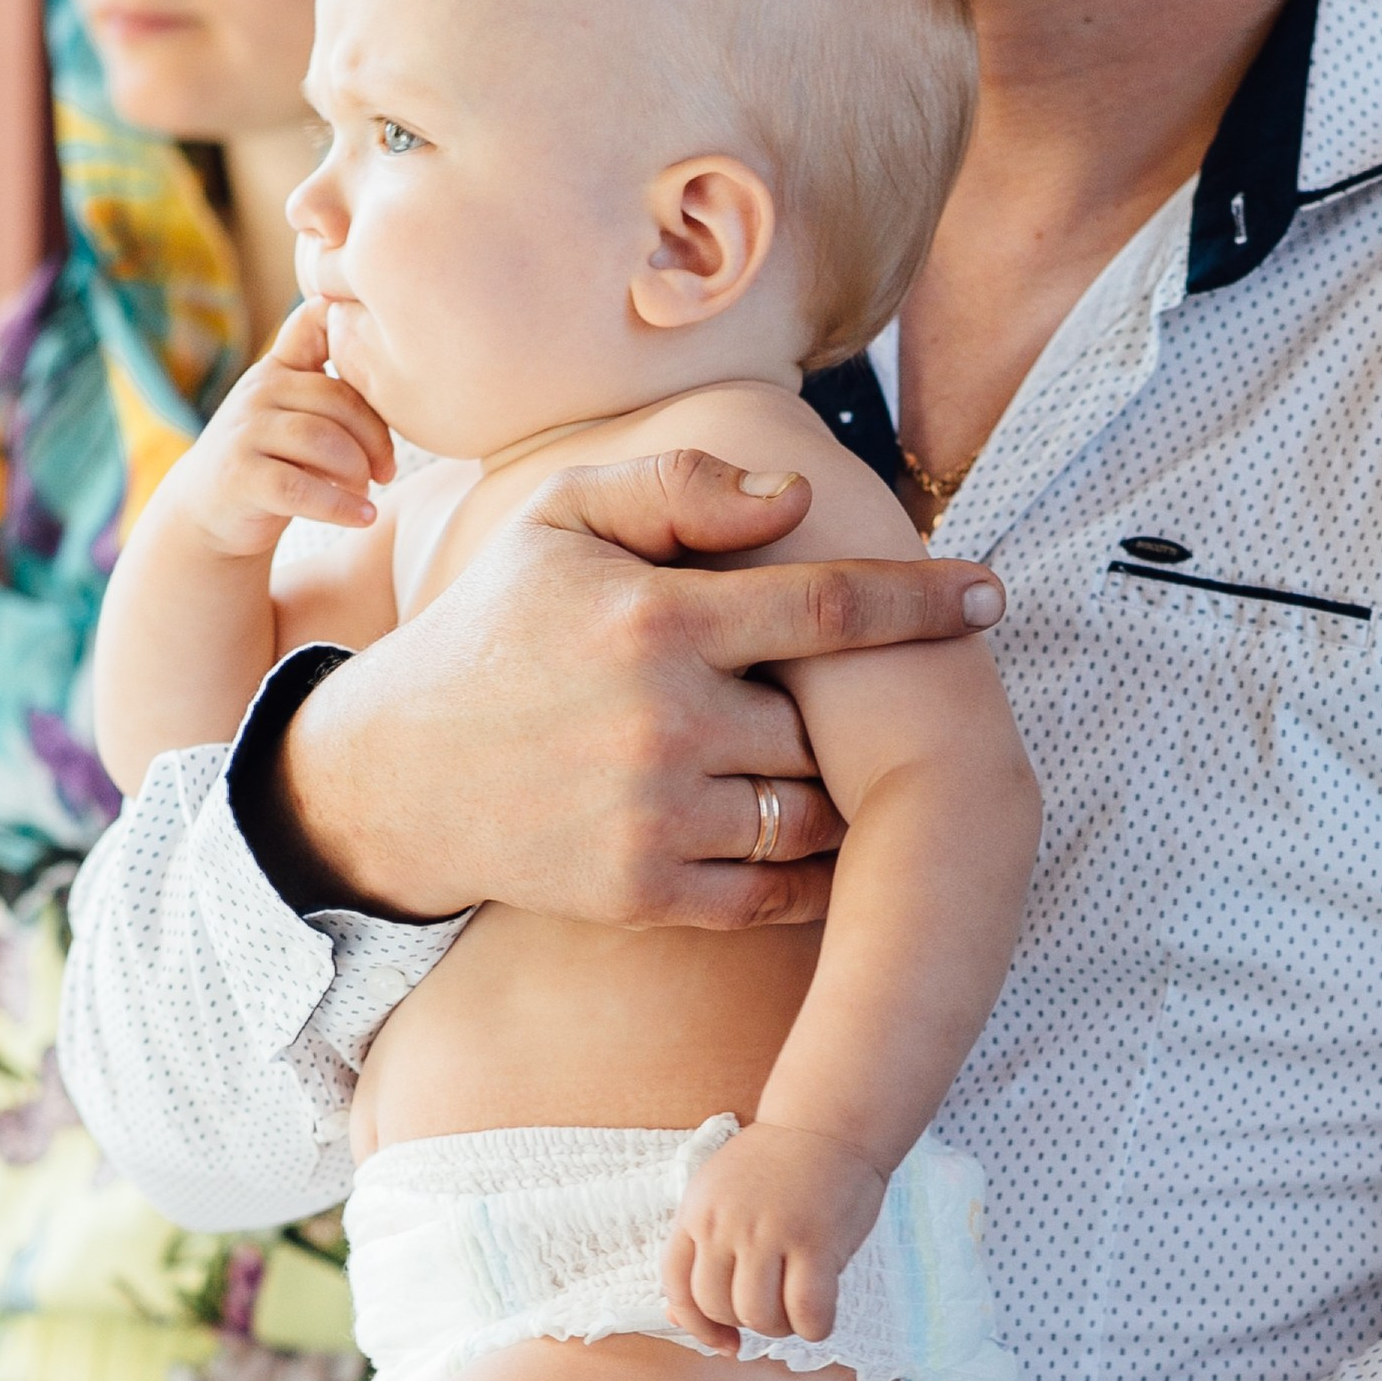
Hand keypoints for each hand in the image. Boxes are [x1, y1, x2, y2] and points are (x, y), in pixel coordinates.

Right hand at [169, 300, 395, 558]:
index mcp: (279, 369)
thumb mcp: (296, 417)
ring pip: (323, 441)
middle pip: (338, 399)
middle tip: (386, 471)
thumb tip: (401, 380)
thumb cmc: (274, 462)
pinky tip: (365, 516)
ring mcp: (245, 431)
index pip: (314, 324)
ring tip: (366, 492)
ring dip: (357, 472)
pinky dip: (341, 505)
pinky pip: (301, 487)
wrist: (210, 512)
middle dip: (374, 438)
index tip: (386, 352)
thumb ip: (331, 392)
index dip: (348, 322)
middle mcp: (258, 390)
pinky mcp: (239, 476)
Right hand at [264, 448, 1003, 923]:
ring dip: (827, 791)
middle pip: (827, 722)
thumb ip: (676, 488)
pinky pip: (777, 891)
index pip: (830, 604)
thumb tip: (794, 497)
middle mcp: (663, 718)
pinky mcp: (643, 892)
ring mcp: (655, 815)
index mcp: (655, 616)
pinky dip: (807, 871)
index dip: (923, 601)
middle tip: (837, 704)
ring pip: (814, 810)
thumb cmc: (495, 629)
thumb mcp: (558, 520)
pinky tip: (796, 839)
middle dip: (845, 714)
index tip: (989, 597)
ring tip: (796, 764)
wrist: (392, 775)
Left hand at [666, 1123, 885, 1348]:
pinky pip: (806, 1312)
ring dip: (780, 1327)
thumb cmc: (777, 1166)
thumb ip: (701, 1250)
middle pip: (718, 1306)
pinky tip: (820, 1316)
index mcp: (697, 1211)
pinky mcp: (816, 1242)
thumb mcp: (720, 1195)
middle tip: (773, 1310)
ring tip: (797, 1309)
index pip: (676, 1285)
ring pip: (758, 1316)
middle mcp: (726, 1223)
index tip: (724, 1341)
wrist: (828, 1122)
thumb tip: (678, 1317)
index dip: (695, 1325)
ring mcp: (769, 1232)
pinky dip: (814, 1328)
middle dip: (745, 1324)